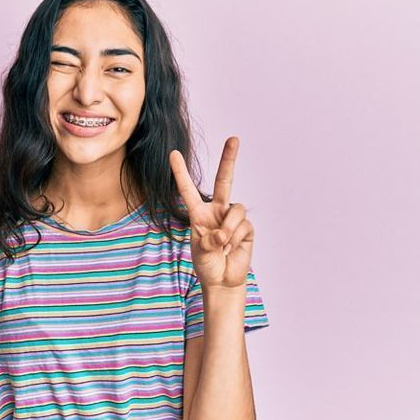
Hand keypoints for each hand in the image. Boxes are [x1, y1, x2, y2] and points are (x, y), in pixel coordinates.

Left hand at [169, 136, 253, 288]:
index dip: (180, 172)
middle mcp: (216, 210)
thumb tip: (223, 233)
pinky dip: (235, 239)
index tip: (173, 153)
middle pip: (224, 180)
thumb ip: (208, 241)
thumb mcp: (199, 252)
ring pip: (236, 209)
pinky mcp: (246, 228)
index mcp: (198, 213)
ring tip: (223, 246)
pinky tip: (231, 250)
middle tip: (234, 138)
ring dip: (228, 230)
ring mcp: (232, 217)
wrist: (222, 281)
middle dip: (229, 158)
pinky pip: (243, 225)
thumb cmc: (207, 265)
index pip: (188, 189)